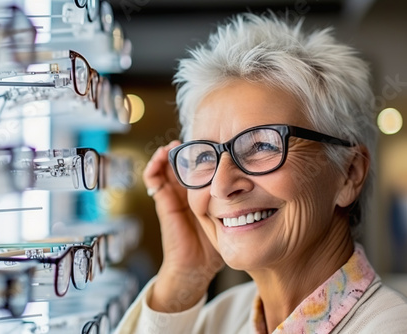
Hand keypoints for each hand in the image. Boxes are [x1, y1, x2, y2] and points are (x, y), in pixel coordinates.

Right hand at [144, 141, 223, 311]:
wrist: (195, 266)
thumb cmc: (214, 245)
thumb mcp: (229, 217)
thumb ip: (237, 202)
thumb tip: (254, 182)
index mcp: (200, 194)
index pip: (198, 168)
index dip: (201, 155)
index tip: (210, 143)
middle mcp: (184, 192)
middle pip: (181, 164)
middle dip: (185, 150)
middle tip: (193, 140)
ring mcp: (172, 195)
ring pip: (165, 167)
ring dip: (168, 154)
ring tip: (175, 146)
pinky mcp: (162, 201)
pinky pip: (153, 180)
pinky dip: (154, 166)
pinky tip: (163, 157)